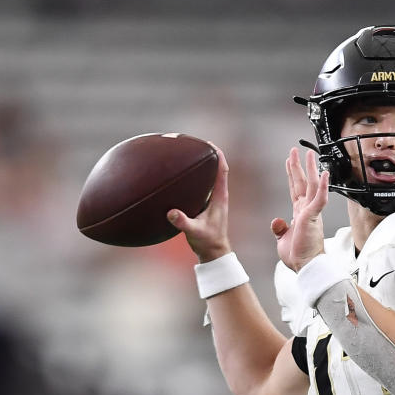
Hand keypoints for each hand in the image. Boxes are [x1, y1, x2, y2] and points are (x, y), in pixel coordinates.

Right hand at [168, 145, 231, 262]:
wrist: (213, 252)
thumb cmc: (207, 242)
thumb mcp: (194, 232)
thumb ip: (184, 222)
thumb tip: (172, 213)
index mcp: (220, 197)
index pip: (222, 170)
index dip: (218, 155)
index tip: (209, 143)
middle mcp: (218, 195)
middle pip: (216, 168)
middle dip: (207, 154)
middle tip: (193, 142)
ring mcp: (213, 199)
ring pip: (209, 175)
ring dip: (201, 164)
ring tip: (187, 152)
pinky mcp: (206, 204)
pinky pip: (202, 184)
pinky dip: (195, 176)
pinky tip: (182, 173)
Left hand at [273, 148, 329, 271]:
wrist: (306, 267)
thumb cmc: (298, 256)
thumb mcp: (283, 239)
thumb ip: (280, 228)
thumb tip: (276, 221)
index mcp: (300, 214)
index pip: (295, 189)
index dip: (292, 175)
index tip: (290, 162)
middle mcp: (306, 210)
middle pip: (302, 183)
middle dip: (298, 165)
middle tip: (295, 150)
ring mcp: (311, 212)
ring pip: (311, 186)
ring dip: (310, 169)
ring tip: (309, 154)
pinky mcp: (313, 217)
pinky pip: (319, 199)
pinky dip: (322, 186)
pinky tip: (324, 174)